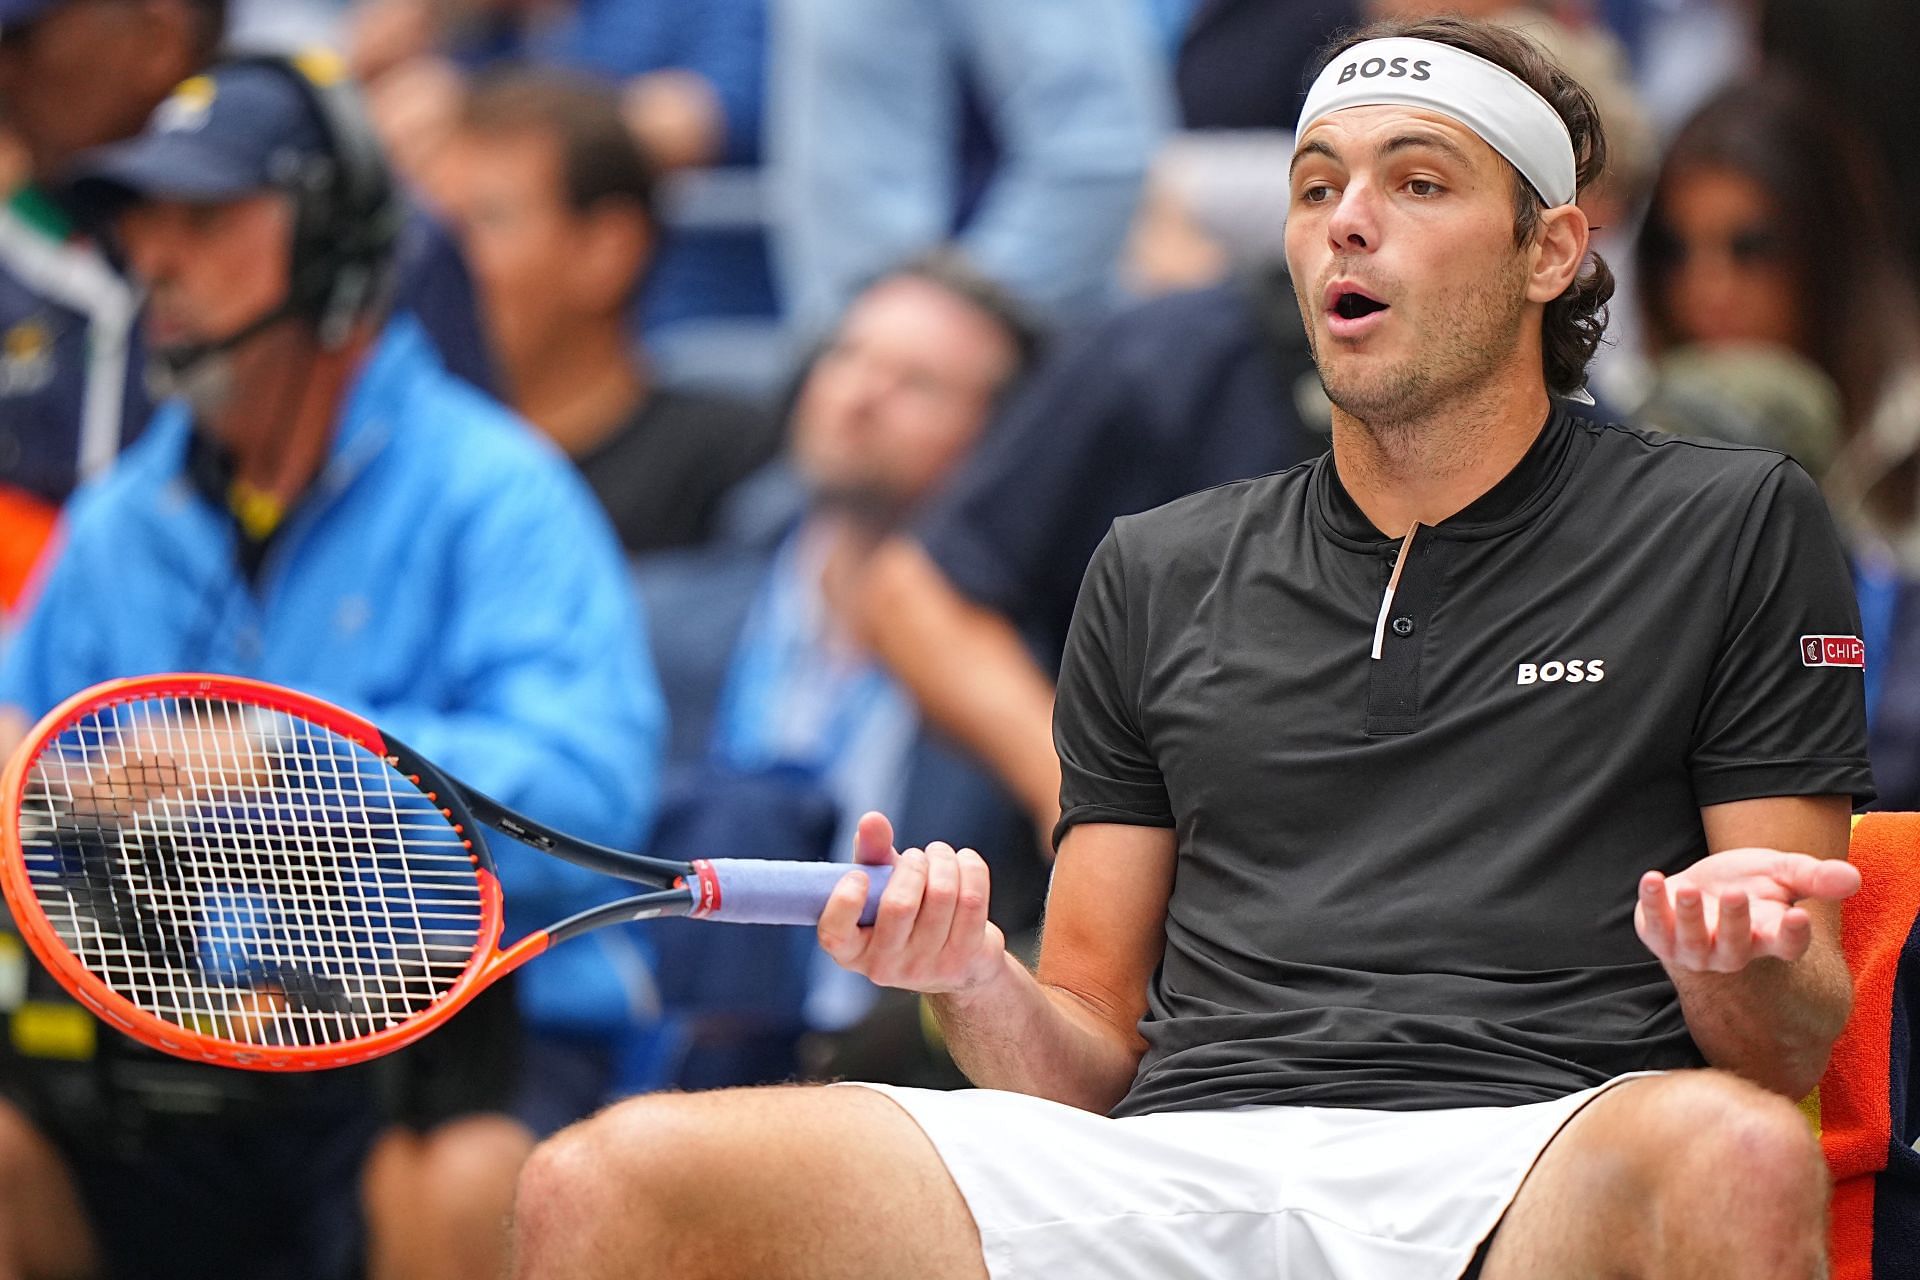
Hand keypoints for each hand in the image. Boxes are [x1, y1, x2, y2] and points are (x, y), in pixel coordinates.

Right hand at [817, 812, 1006, 995]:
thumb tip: (872, 819)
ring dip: (943, 859)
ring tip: (939, 854)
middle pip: (899, 904)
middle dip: (912, 865)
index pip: (835, 934)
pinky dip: (970, 868)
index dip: (845, 900)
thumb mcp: (881, 885)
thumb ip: (871, 853)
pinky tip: (964, 861)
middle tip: (916, 856)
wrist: (957, 961)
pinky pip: (972, 900)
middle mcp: (885, 966)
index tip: (860, 875)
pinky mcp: (965, 959)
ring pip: (942, 895)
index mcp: (851, 952)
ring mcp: (926, 967)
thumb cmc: (907, 913)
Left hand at [1636, 848, 1861, 972]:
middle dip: (1734, 922)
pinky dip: (1650, 904)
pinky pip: (1653, 926)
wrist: (1704, 885)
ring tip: (1688, 889)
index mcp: (1770, 937)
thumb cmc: (1749, 882)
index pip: (1787, 947)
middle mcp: (1732, 951)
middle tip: (1736, 893)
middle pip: (1735, 947)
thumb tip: (1852, 878)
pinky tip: (1652, 879)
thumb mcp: (1782, 872)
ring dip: (1688, 917)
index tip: (1799, 918)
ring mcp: (1693, 949)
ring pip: (1691, 944)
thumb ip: (1813, 877)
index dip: (1793, 937)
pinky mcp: (1660, 936)